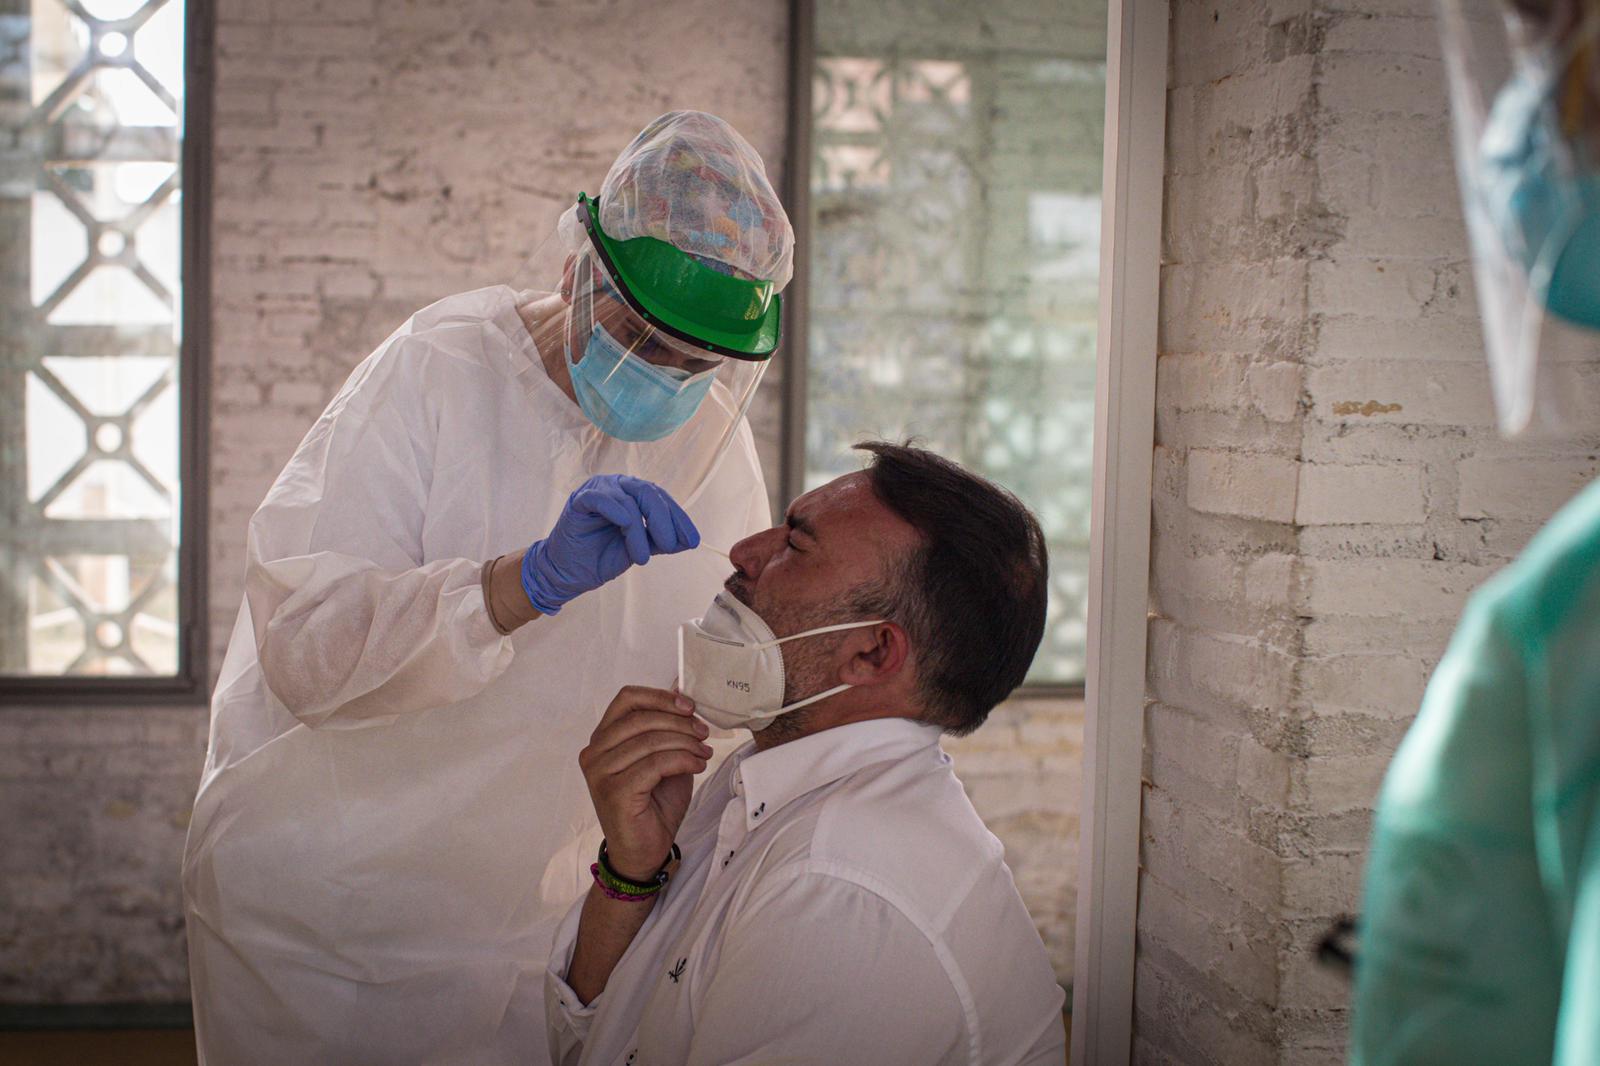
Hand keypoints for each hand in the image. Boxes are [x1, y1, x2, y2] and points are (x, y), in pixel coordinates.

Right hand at [521, 475, 698, 614]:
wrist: (569, 573)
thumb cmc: (603, 556)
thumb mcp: (640, 549)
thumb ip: (661, 541)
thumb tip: (690, 540)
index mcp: (634, 493)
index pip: (662, 499)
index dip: (679, 518)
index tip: (692, 541)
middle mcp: (618, 486)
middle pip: (648, 493)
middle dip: (664, 520)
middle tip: (670, 546)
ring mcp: (598, 490)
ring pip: (628, 499)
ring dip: (640, 531)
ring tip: (642, 557)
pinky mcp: (580, 500)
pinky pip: (601, 499)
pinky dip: (616, 511)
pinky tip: (625, 526)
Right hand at [579, 686, 712, 880]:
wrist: (643, 851)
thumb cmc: (653, 804)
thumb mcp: (665, 756)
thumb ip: (668, 726)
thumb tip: (680, 689)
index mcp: (603, 738)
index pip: (627, 699)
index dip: (660, 697)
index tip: (689, 707)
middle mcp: (594, 752)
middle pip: (641, 718)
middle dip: (680, 722)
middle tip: (704, 733)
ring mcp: (600, 772)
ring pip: (650, 740)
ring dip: (685, 743)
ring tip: (704, 752)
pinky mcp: (614, 791)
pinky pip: (655, 764)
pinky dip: (682, 760)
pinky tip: (697, 765)